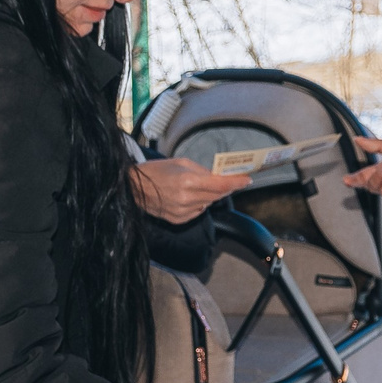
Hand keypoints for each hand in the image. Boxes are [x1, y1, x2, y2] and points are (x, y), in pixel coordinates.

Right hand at [130, 157, 250, 223]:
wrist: (134, 187)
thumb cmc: (156, 171)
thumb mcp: (181, 163)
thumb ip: (203, 171)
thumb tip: (219, 177)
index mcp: (187, 181)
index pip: (220, 185)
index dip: (236, 182)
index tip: (247, 179)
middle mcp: (186, 198)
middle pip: (217, 195)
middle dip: (226, 187)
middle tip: (233, 180)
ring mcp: (182, 211)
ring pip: (208, 204)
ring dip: (211, 195)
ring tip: (202, 186)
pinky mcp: (178, 219)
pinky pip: (197, 211)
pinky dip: (199, 204)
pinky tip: (190, 196)